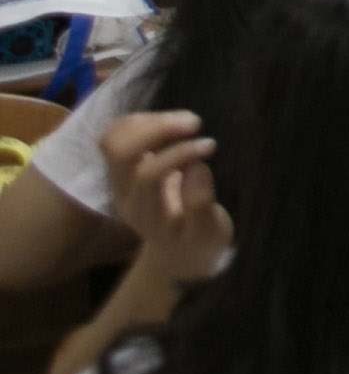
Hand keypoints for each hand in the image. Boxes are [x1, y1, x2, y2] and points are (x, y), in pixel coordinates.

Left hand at [105, 110, 229, 284]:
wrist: (177, 252)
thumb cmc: (198, 241)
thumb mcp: (209, 234)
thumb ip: (201, 206)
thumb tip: (198, 166)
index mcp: (143, 213)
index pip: (148, 175)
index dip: (178, 154)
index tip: (210, 145)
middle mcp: (123, 195)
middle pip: (120, 152)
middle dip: (156, 130)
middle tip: (195, 122)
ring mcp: (118, 180)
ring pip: (114, 140)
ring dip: (148, 122)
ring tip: (184, 121)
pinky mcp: (122, 168)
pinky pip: (117, 136)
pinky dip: (141, 122)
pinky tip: (169, 123)